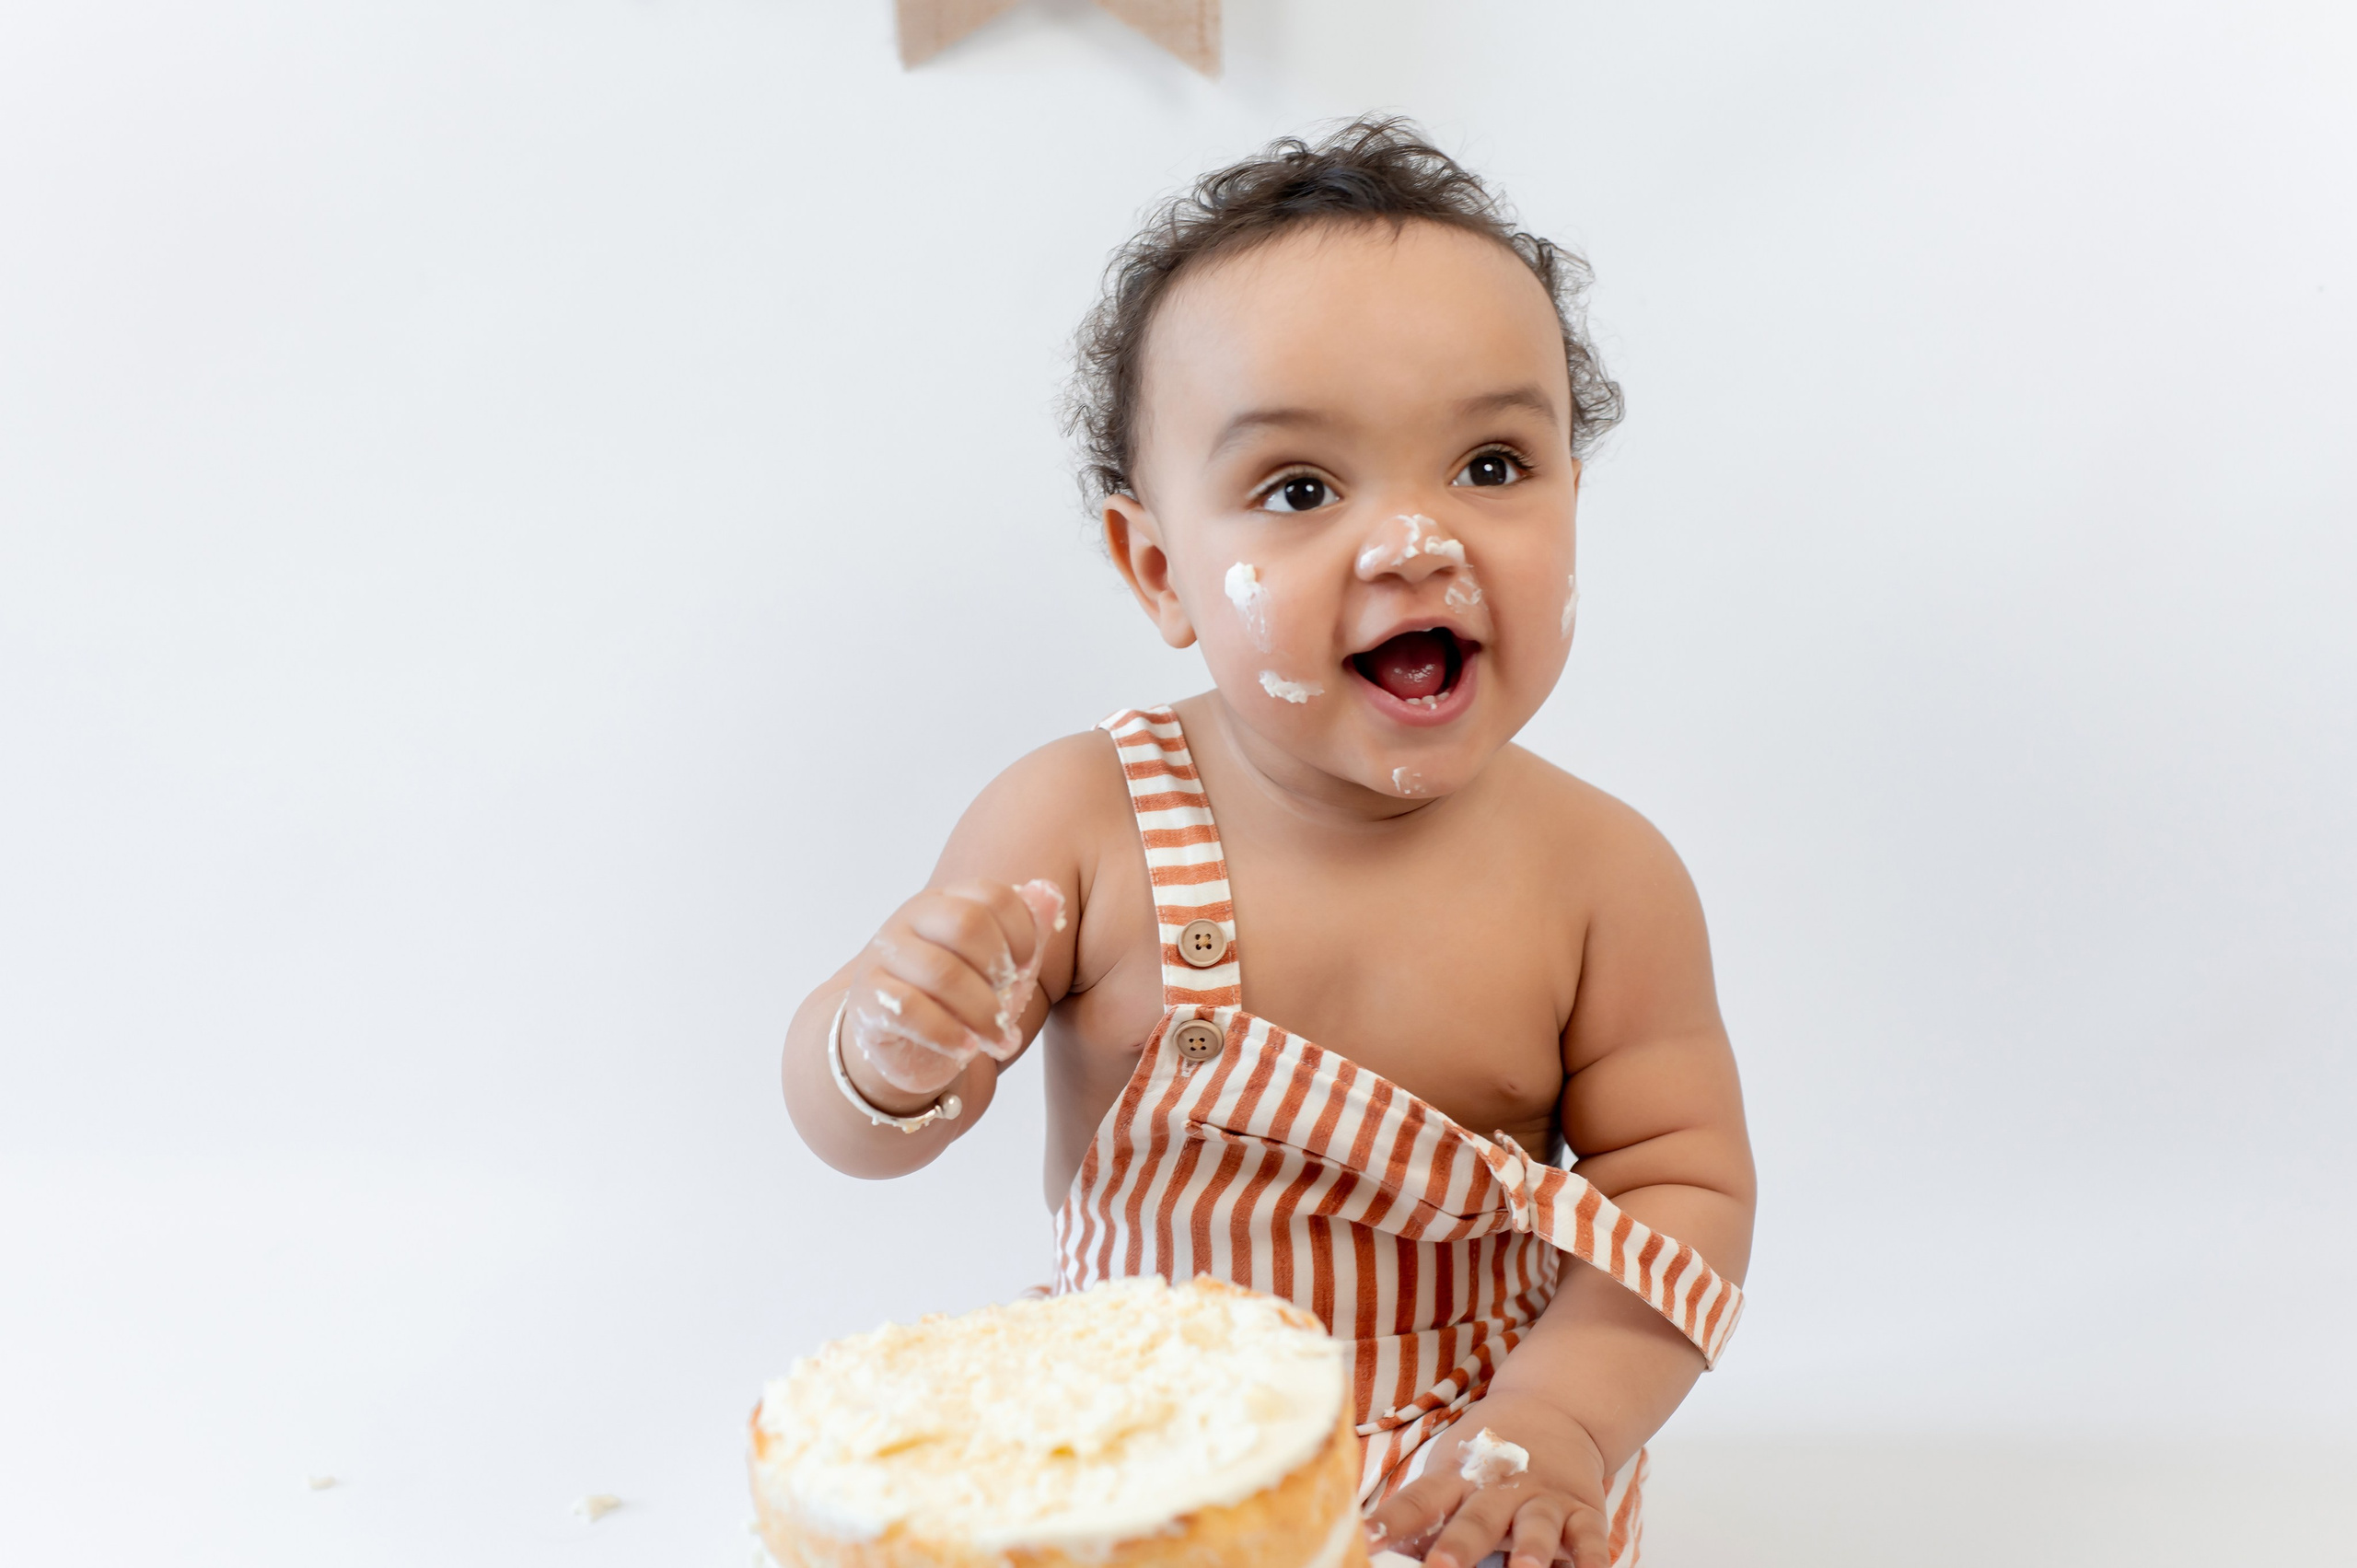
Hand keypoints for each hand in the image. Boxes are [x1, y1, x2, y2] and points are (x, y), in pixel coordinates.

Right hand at [839, 879, 1065, 1108]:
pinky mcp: (866, 998)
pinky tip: (967, 1050)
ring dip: (983, 1014)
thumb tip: (1050, 894)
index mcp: (946, 902)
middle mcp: (910, 920)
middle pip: (966, 924)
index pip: (993, 895)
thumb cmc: (959, 1000)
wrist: (903, 1047)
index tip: (1025, 967)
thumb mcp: (1000, 966)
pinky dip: (948, 1034)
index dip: (1022, 932)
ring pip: (942, 973)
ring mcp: (884, 956)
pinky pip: (908, 1009)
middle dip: (1000, 972)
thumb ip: (1027, 931)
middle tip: (1010, 1003)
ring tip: (999, 1041)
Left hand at [1363, 1395, 1611, 1567]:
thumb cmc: (1486, 1455)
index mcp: (1458, 1477)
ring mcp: (1544, 1498)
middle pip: (1478, 1518)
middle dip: (1459, 1545)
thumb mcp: (1451, 1473)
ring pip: (1537, 1526)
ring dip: (1531, 1550)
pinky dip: (1593, 1558)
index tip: (1367, 1539)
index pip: (1420, 1499)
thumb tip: (1375, 1552)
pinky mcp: (1583, 1510)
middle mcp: (1500, 1487)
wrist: (1553, 1409)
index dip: (1393, 1520)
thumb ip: (1425, 1518)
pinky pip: (1591, 1537)